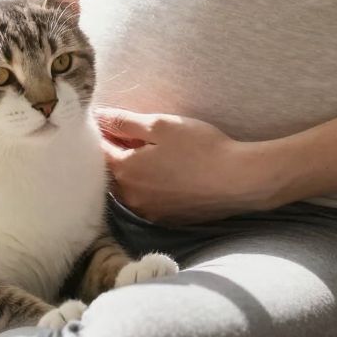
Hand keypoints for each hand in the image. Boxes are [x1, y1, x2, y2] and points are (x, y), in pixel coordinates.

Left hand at [95, 108, 281, 223]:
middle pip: (111, 172)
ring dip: (131, 170)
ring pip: (129, 188)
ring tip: (145, 151)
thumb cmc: (200, 147)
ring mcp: (149, 212)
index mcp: (125, 172)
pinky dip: (147, 185)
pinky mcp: (167, 219)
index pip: (99, 151)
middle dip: (114, 152)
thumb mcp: (160, 125)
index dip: (102, 133)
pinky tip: (164, 172)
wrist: (238, 180)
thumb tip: (97, 116)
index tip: (107, 120)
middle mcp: (131, 198)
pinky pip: (146, 200)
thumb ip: (124, 121)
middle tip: (126, 132)